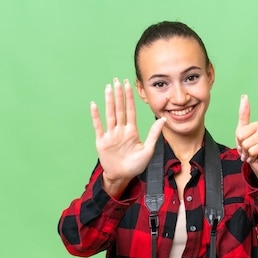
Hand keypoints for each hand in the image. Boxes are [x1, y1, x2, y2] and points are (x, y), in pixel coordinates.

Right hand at [91, 78, 165, 196]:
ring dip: (109, 101)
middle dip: (118, 95)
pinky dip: (96, 116)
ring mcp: (111, 135)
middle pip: (119, 109)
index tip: (129, 84)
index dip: (130, 97)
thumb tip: (163, 119)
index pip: (130, 110)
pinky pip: (98, 126)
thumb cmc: (136, 166)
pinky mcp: (102, 141)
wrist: (122, 177)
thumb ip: (154, 134)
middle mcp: (120, 130)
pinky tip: (94, 105)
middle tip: (117, 80)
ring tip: (108, 88)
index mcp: (131, 131)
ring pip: (110, 115)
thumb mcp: (148, 150)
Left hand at [235, 95, 257, 185]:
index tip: (243, 143)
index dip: (239, 142)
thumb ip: (243, 114)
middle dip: (245, 151)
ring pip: (254, 150)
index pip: (240, 135)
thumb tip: (244, 96)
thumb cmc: (250, 146)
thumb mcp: (242, 131)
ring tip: (254, 155)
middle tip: (249, 151)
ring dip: (251, 156)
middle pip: (246, 143)